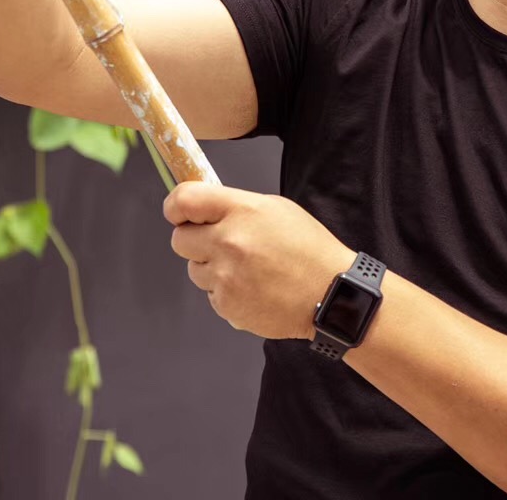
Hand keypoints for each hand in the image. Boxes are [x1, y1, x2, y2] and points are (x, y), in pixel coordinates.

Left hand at [165, 182, 355, 340]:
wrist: (331, 294)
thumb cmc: (308, 249)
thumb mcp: (276, 209)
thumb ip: (236, 207)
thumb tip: (203, 210)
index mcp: (242, 211)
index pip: (185, 201)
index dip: (174, 206)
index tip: (177, 211)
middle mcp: (229, 242)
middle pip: (179, 239)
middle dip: (194, 240)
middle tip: (218, 243)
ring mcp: (226, 277)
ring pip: (194, 270)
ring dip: (211, 268)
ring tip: (247, 269)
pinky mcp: (227, 305)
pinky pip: (211, 294)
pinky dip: (226, 292)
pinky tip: (253, 288)